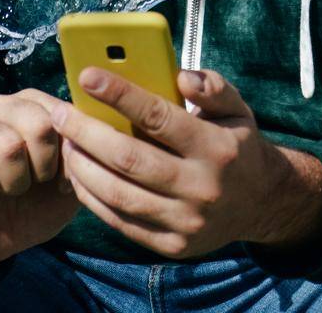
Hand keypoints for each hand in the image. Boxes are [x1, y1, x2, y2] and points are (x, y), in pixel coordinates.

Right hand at [0, 88, 79, 271]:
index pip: (65, 115)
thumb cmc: (35, 205)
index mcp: (38, 106)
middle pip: (39, 125)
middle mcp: (6, 105)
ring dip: (13, 181)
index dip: (67, 155)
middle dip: (43, 168)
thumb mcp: (68, 186)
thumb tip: (82, 139)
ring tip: (8, 187)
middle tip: (33, 184)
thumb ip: (80, 158)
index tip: (61, 182)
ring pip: (7, 146)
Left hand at [51, 65, 321, 259]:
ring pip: (120, 195)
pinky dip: (94, 199)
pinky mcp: (172, 246)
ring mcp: (186, 222)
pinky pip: (122, 222)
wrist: (260, 202)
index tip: (87, 75)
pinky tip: (79, 175)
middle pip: (130, 159)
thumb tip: (180, 76)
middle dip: (87, 133)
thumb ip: (212, 87)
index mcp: (216, 147)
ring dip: (83, 168)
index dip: (119, 94)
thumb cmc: (236, 143)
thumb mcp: (236, 108)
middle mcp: (201, 187)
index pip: (158, 117)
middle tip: (61, 112)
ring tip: (65, 143)